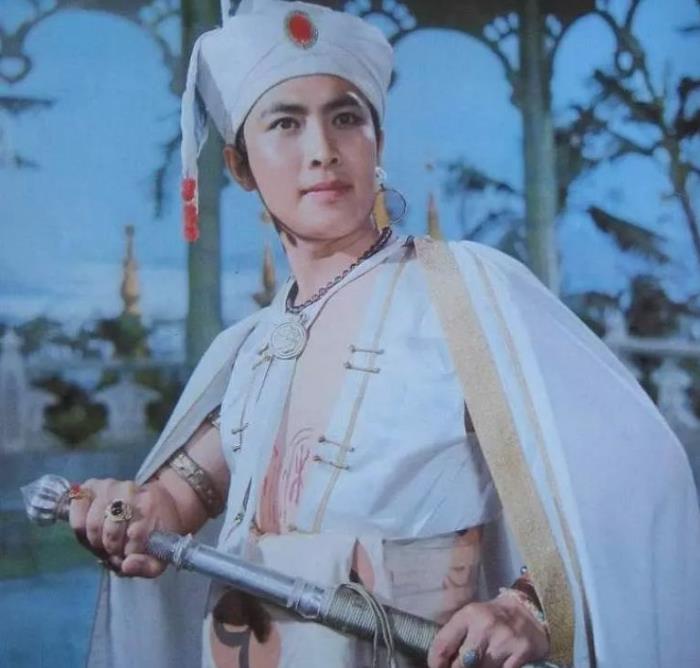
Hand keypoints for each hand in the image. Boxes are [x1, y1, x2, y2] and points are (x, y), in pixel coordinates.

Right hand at [68, 478, 182, 577]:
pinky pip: (78, 502)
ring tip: (105, 538)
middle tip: (116, 548)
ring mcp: (112, 485)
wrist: (158, 501)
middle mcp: (132, 491)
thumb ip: (147, 565)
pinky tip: (88, 527)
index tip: (130, 553)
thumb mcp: (160, 554)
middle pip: (109, 532)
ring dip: (95, 538)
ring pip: (92, 522)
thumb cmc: (156, 531)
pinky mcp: (94, 484)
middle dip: (111, 547)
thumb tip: (126, 565)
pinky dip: (79, 519)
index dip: (127, 553)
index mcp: (152, 507)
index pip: (133, 537)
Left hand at [427, 593, 549, 667]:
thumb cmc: (493, 618)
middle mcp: (485, 625)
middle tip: (459, 666)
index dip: (435, 663)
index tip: (437, 667)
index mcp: (468, 615)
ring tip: (479, 663)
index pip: (443, 645)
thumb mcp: (471, 618)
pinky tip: (496, 665)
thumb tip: (438, 662)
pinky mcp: (521, 653)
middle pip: (461, 664)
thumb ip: (455, 637)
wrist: (529, 611)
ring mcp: (504, 640)